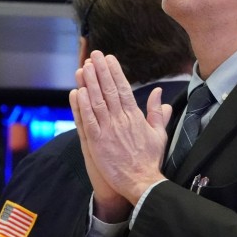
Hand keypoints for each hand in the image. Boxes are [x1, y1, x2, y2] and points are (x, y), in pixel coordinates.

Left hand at [73, 51, 170, 201]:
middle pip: (109, 90)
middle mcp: (121, 120)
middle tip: (94, 55)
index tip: (108, 58)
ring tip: (84, 67)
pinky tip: (77, 92)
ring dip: (90, 83)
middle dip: (101, 71)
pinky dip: (82, 106)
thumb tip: (159, 93)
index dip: (115, 72)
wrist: (142, 182)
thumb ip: (157, 112)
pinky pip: (88, 120)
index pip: (124, 88)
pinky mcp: (97, 143)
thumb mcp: (158, 134)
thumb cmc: (150, 160)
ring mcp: (108, 131)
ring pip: (97, 102)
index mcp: (135, 117)